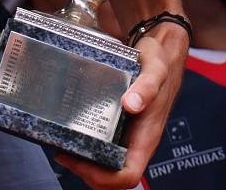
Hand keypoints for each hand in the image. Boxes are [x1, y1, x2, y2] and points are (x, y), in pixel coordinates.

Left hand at [54, 20, 188, 188]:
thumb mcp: (155, 69)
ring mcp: (128, 134)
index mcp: (147, 137)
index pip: (128, 176)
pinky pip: (104, 145)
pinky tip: (70, 131)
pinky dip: (86, 146)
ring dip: (84, 162)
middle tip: (63, 152)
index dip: (104, 178)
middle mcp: (137, 141)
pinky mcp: (120, 124)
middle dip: (87, 172)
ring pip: (106, 164)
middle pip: (113, 176)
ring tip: (62, 145)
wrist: (163, 49)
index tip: (80, 160)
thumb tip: (131, 104)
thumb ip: (146, 86)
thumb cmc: (161, 61)